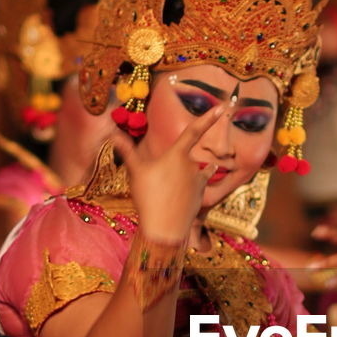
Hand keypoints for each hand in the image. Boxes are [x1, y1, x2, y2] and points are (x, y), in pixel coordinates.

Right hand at [113, 107, 221, 242]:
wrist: (166, 229)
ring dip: (187, 174)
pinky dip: (190, 186)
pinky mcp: (202, 195)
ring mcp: (199, 180)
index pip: (194, 130)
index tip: (224, 107)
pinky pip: (196, 184)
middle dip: (170, 166)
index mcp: (177, 154)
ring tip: (180, 181)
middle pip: (182, 157)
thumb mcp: (135, 172)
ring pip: (192, 171)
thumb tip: (112, 132)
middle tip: (155, 184)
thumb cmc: (149, 198)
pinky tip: (182, 193)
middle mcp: (192, 165)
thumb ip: (127, 150)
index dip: (209, 118)